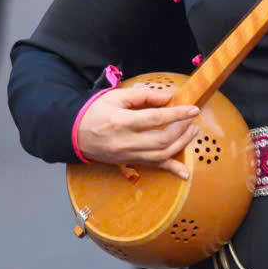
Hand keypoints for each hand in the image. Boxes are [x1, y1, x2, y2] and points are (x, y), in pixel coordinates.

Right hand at [74, 81, 202, 177]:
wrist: (74, 132)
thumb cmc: (95, 111)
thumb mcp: (116, 96)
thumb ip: (143, 95)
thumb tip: (168, 97)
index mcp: (122, 121)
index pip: (155, 118)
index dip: (177, 114)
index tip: (193, 109)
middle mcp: (125, 142)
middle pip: (161, 140)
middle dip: (182, 130)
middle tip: (192, 120)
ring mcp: (127, 155)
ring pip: (161, 155)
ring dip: (181, 145)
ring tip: (192, 132)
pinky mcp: (128, 162)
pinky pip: (153, 167)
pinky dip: (170, 169)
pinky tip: (185, 173)